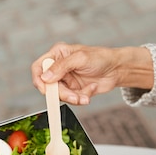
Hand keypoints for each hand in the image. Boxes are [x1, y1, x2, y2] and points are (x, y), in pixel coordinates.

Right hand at [31, 42, 153, 104]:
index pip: (38, 68)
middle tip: (74, 96)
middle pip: (48, 86)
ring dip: (73, 98)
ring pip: (60, 96)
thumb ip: (62, 66)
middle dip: (62, 94)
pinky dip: (81, 98)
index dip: (38, 80)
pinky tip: (91, 89)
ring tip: (85, 96)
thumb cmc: (100, 58)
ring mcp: (65, 80)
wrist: (116, 69)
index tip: (45, 90)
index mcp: (57, 55)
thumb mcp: (80, 58)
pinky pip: (71, 99)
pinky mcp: (73, 90)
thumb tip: (45, 77)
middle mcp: (58, 68)